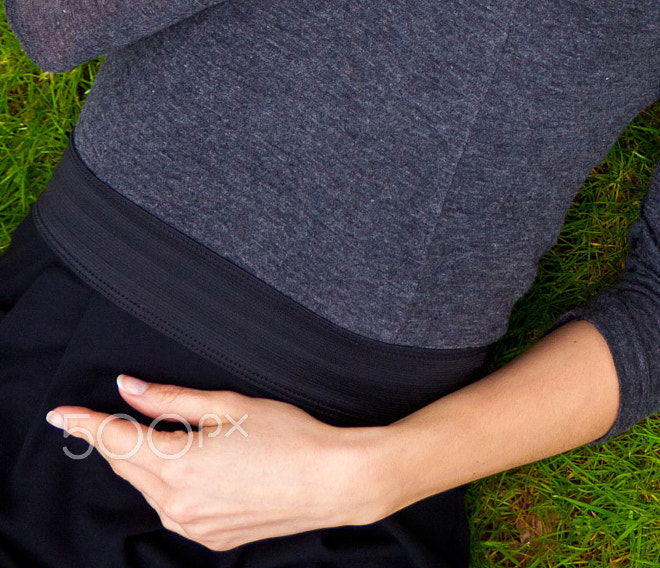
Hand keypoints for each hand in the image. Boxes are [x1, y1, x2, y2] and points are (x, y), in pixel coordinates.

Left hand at [47, 376, 389, 549]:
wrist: (331, 481)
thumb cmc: (290, 437)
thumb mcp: (230, 406)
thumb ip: (172, 400)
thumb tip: (130, 389)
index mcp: (177, 464)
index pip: (115, 440)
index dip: (86, 423)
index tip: (62, 413)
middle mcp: (175, 502)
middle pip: (127, 465)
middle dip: (116, 439)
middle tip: (111, 415)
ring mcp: (190, 525)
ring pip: (149, 487)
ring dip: (148, 462)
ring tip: (174, 437)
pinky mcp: (207, 538)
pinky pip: (173, 507)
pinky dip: (172, 484)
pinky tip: (201, 466)